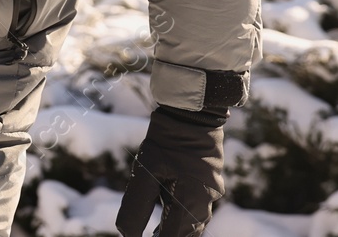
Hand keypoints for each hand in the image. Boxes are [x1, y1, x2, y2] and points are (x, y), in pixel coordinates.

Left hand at [117, 105, 228, 236]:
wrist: (192, 113)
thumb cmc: (166, 141)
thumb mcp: (145, 173)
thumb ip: (137, 206)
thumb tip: (127, 235)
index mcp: (191, 202)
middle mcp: (205, 202)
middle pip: (185, 235)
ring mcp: (211, 193)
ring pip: (192, 225)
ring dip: (173, 231)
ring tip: (153, 234)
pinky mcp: (209, 185)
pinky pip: (196, 211)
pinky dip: (180, 219)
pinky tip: (166, 219)